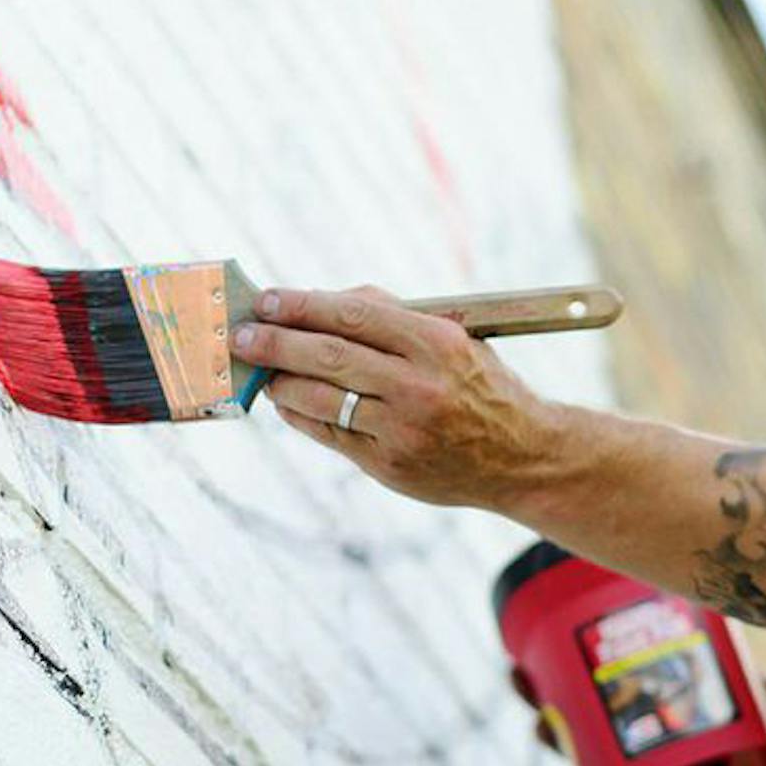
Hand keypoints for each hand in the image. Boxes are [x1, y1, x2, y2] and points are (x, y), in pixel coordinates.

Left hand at [233, 285, 555, 508]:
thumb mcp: (456, 339)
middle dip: (276, 342)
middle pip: (328, 355)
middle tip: (241, 334)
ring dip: (280, 381)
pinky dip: (300, 415)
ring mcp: (403, 430)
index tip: (267, 299)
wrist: (523, 458)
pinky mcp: (391, 466)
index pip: (353, 314)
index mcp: (438, 343)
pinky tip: (286, 402)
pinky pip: (330, 435)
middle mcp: (420, 386)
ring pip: (321, 398)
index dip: (302, 304)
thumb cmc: (482, 386)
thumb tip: (324, 299)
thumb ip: (395, 316)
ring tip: (258, 369)